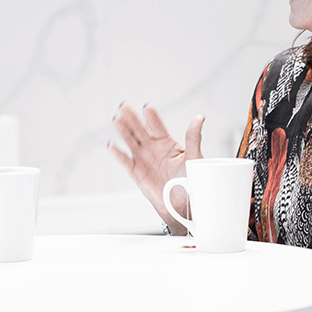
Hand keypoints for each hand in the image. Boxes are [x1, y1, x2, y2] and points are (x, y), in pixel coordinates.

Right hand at [108, 103, 203, 234]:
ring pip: (131, 142)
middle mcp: (152, 148)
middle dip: (132, 118)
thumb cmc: (189, 181)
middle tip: (124, 106)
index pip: (157, 126)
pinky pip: (125, 162)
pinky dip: (118, 154)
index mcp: (166, 142)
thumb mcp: (193, 158)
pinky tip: (112, 145)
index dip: (151, 117)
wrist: (181, 205)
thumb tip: (199, 118)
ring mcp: (143, 159)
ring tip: (117, 119)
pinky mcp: (136, 173)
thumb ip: (193, 138)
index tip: (147, 108)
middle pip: (140, 130)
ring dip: (123, 131)